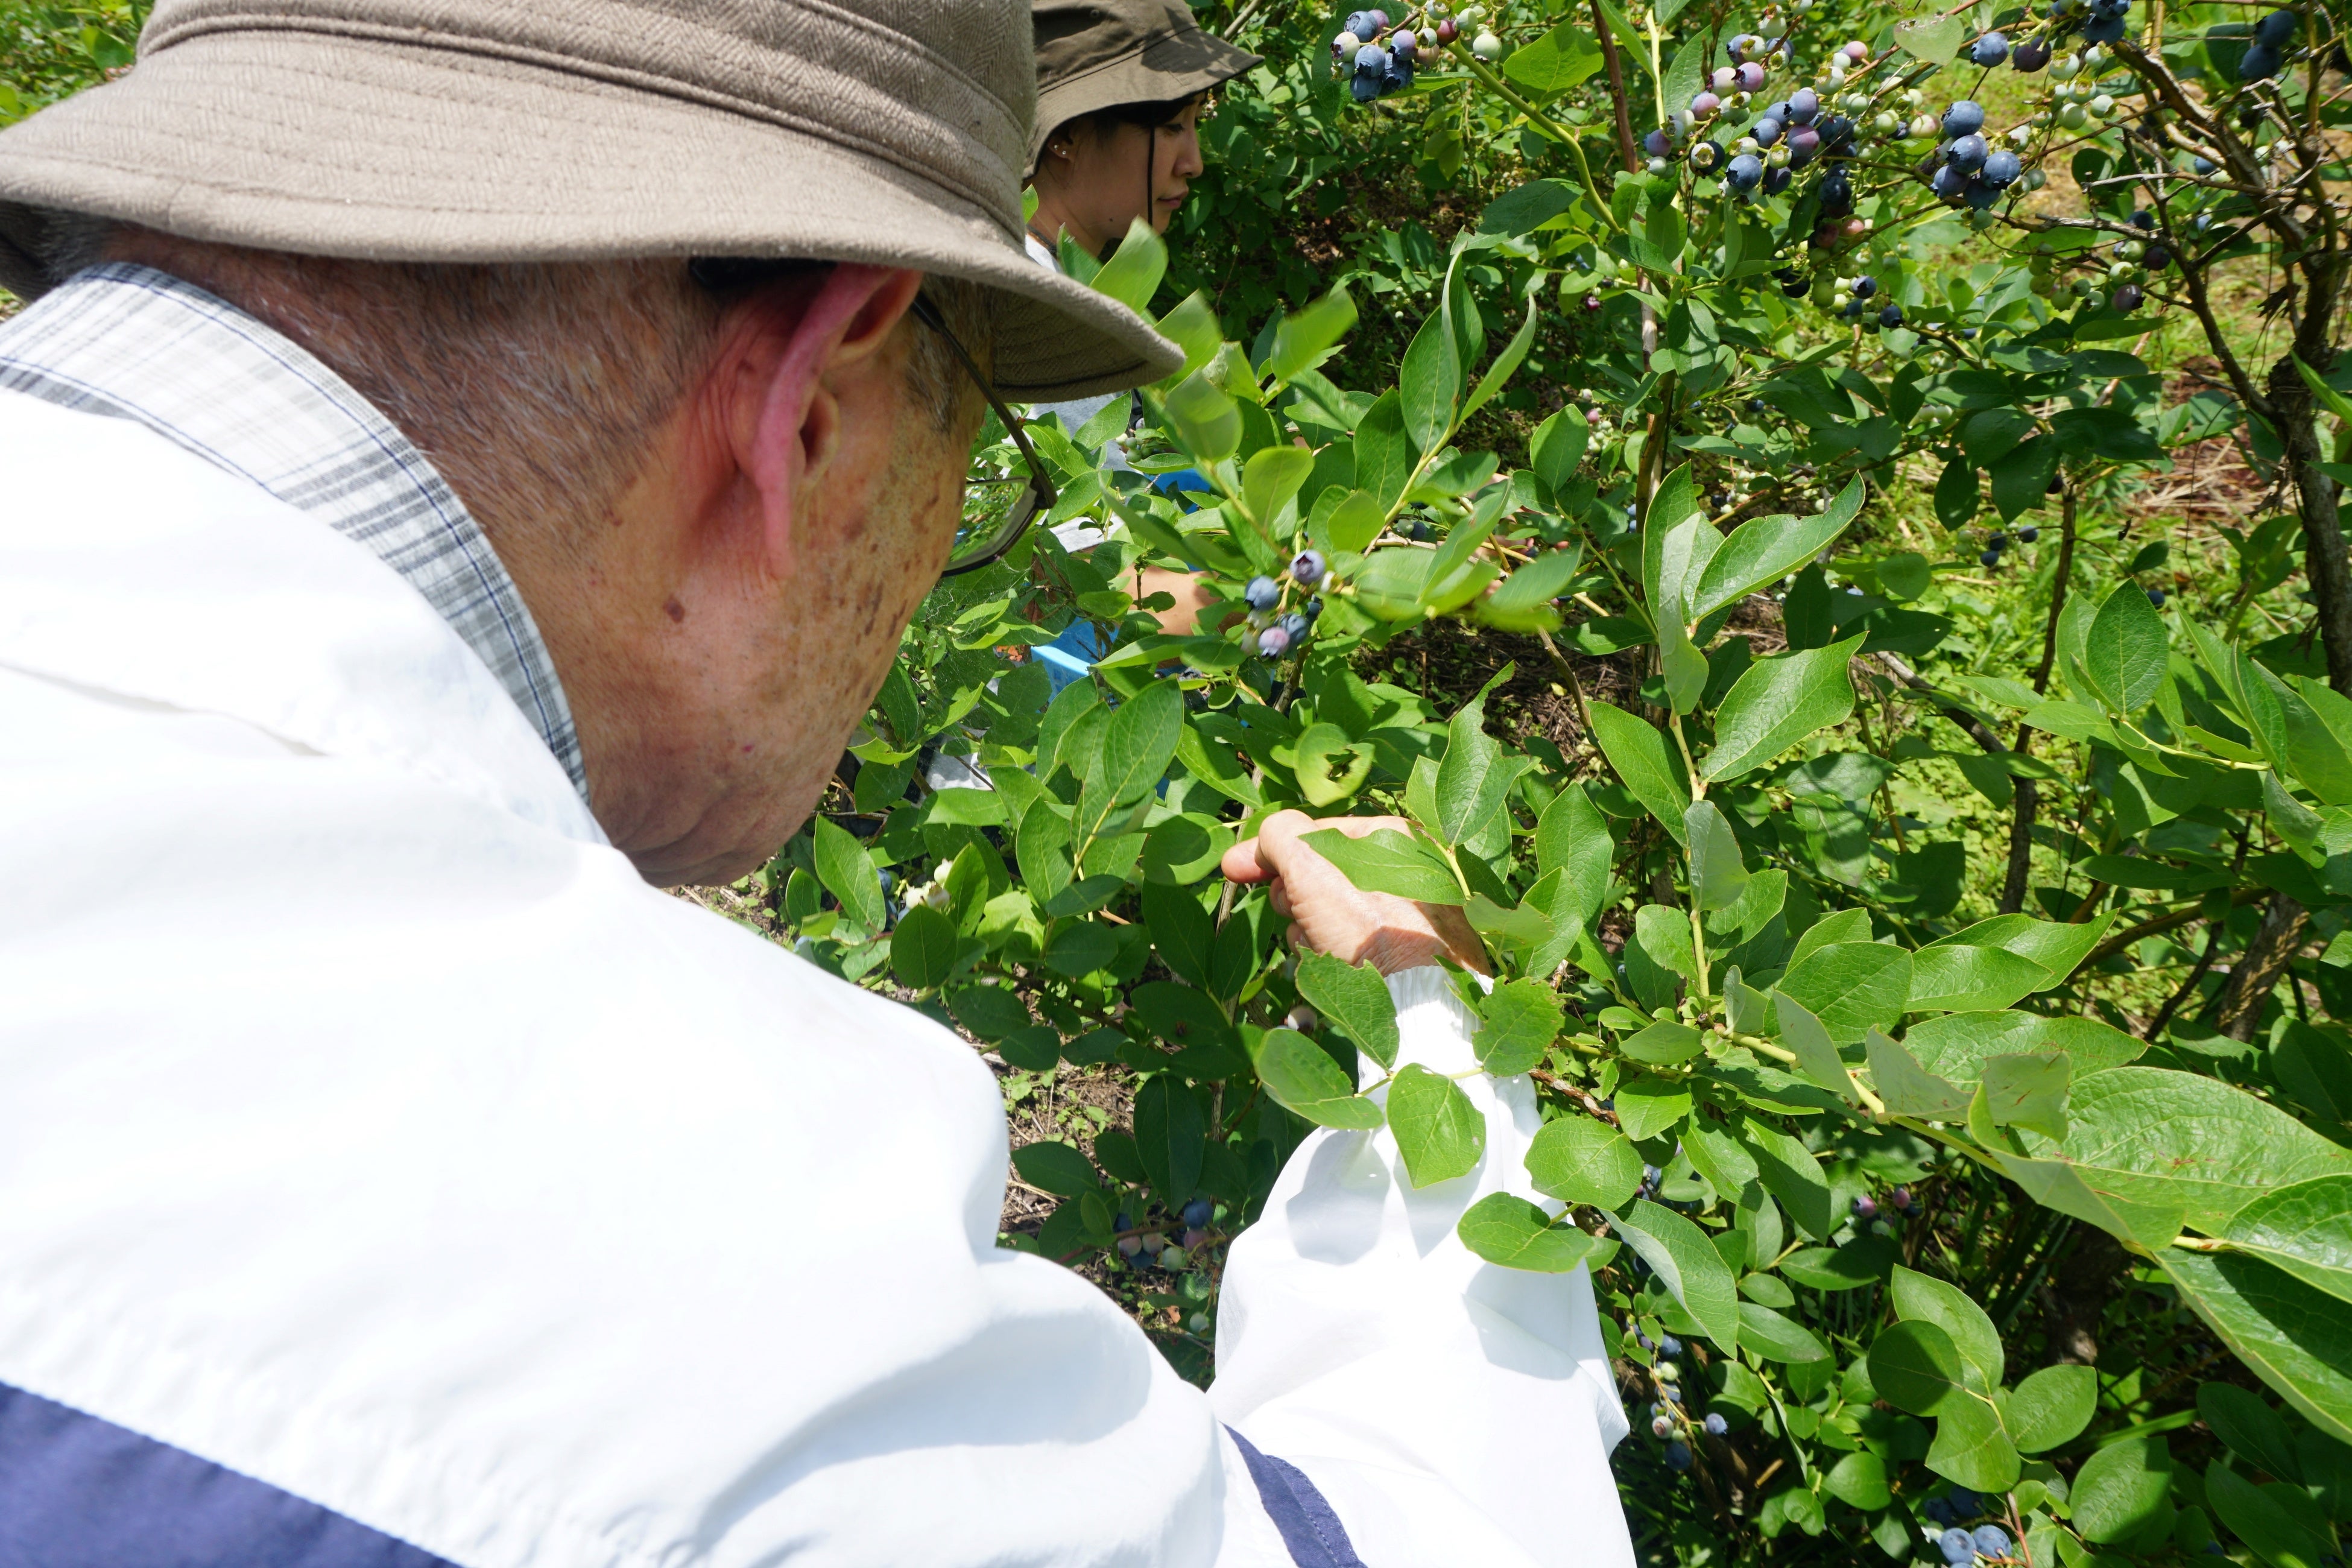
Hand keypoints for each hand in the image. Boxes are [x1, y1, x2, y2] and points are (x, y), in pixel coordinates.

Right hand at [1220, 810, 1488, 977]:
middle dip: (1293, 897)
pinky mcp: (1401, 951)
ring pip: (1326, 914)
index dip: (1268, 850)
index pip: (1314, 834)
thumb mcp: (1313, 865)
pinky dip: (1331, 953)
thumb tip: (1266, 837)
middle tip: (1291, 910)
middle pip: (1317, 876)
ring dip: (1308, 930)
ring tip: (1322, 947)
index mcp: (1392, 836)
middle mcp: (1403, 870)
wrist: (1420, 998)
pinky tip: (1337, 966)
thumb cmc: (1371, 925)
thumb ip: (1282, 836)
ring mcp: (1404, 914)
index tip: (1232, 868)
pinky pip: (1345, 944)